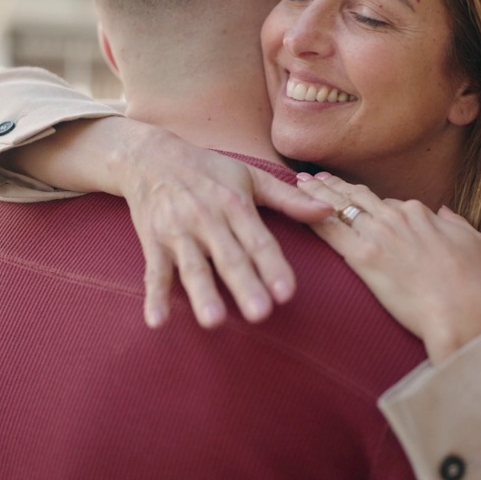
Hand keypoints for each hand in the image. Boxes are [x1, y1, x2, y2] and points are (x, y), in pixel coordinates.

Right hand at [116, 126, 332, 328]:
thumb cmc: (208, 170)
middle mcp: (207, 219)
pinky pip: (153, 273)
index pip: (259, 241)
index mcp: (235, 205)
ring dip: (202, 294)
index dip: (273, 266)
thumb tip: (329, 211)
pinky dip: (154, 297)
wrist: (150, 157)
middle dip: (244, 285)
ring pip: (193, 267)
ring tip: (213, 322)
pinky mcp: (153, 243)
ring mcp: (178, 232)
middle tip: (259, 313)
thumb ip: (289, 199)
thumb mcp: (250, 177)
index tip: (287, 292)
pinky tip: (157, 322)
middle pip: (229, 258)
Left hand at [295, 172, 480, 364]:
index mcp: (419, 212)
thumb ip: (456, 223)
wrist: (462, 309)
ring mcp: (378, 235)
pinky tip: (296, 211)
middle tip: (313, 178)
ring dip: (316, 194)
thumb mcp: (475, 241)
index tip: (353, 195)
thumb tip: (445, 213)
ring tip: (299, 185)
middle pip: (357, 196)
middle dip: (334, 186)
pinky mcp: (363, 257)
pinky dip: (311, 218)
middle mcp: (395, 217)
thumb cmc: (473, 282)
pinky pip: (330, 232)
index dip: (368, 200)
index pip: (388, 202)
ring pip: (339, 207)